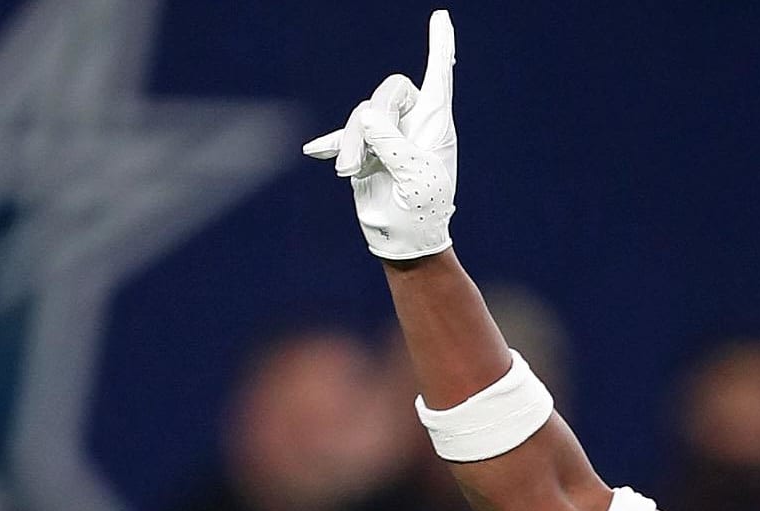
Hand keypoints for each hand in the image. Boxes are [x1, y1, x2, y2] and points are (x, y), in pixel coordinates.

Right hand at [303, 11, 458, 259]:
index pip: (439, 76)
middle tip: (364, 159)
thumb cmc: (421, 210)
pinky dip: (333, 143)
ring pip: (361, 116)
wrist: (406, 240)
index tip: (442, 15)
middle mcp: (413, 124)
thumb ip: (392, 142)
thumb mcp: (413, 175)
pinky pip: (344, 136)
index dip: (440, 45)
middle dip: (372, 121)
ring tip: (351, 174)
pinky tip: (317, 152)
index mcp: (435, 125)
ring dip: (351, 144)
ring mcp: (389, 136)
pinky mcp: (366, 150)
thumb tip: (368, 115)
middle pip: (387, 92)